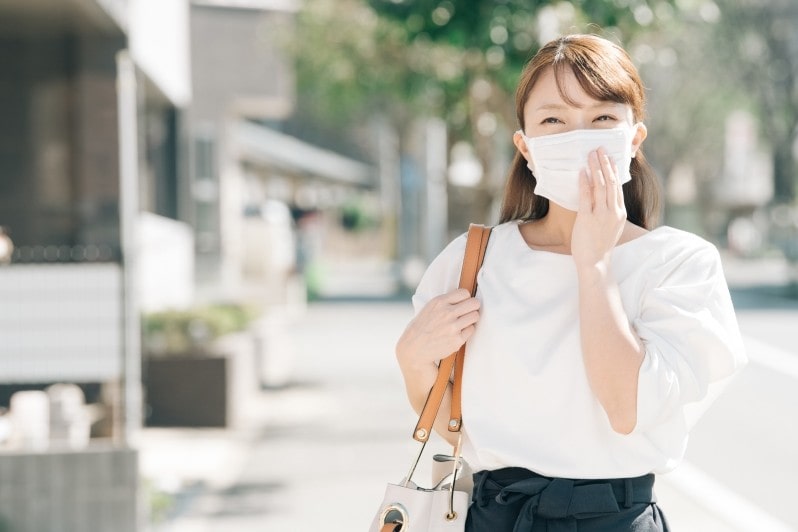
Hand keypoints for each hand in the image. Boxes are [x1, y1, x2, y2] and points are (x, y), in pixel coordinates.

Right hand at [396, 288, 480, 370]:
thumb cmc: (422, 327)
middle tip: (468, 312)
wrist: (414, 348)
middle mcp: (447, 313)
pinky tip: (458, 332)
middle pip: (474, 303)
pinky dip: (467, 331)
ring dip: (471, 319)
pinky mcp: (457, 340)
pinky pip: (471, 329)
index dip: (465, 298)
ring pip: (475, 316)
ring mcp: (453, 327)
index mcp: (439, 302)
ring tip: (463, 322)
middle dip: (473, 307)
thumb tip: (464, 296)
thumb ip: (445, 302)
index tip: (462, 303)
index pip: (464, 293)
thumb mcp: (429, 308)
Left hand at [572, 148, 625, 269]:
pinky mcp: (588, 219)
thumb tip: (599, 196)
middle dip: (605, 163)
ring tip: (591, 154)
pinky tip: (582, 171)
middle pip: (611, 182)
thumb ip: (608, 212)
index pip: (618, 186)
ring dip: (596, 168)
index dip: (613, 170)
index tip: (610, 157)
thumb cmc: (599, 246)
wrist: (595, 263)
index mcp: (619, 212)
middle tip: (600, 149)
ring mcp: (601, 215)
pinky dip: (585, 182)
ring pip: (601, 185)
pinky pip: (586, 196)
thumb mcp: (609, 226)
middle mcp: (613, 211)